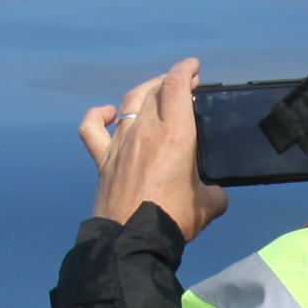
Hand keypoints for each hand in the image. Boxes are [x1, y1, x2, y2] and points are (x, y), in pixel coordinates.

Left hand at [79, 57, 228, 241]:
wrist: (133, 239)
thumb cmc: (174, 218)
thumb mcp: (209, 205)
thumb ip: (215, 192)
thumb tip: (215, 193)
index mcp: (176, 134)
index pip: (177, 86)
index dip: (185, 70)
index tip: (193, 68)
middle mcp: (146, 130)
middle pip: (155, 90)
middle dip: (170, 80)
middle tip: (182, 83)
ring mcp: (121, 142)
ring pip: (130, 102)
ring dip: (145, 91)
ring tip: (155, 91)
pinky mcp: (103, 159)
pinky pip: (92, 128)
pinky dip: (98, 115)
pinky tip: (108, 113)